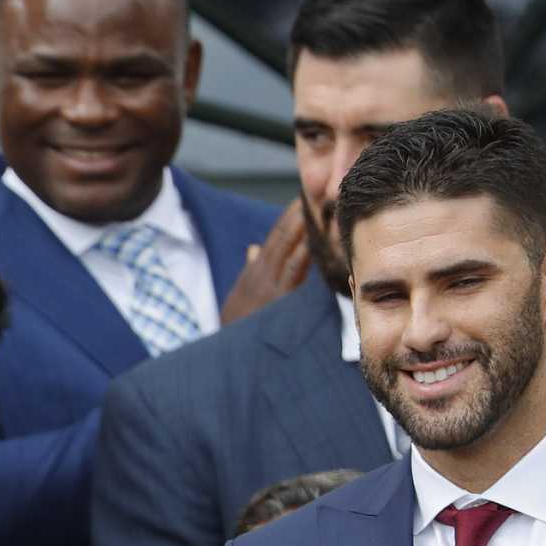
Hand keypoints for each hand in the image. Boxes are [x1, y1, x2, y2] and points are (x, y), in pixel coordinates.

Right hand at [218, 201, 310, 324]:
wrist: (226, 355)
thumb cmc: (235, 328)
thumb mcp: (237, 297)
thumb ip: (248, 271)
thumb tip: (253, 248)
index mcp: (253, 272)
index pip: (274, 238)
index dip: (289, 218)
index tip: (302, 199)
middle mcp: (260, 274)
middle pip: (282, 236)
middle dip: (298, 213)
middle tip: (316, 190)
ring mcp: (269, 286)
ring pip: (288, 248)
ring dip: (304, 227)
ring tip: (320, 207)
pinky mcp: (277, 300)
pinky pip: (293, 272)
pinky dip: (304, 254)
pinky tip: (316, 241)